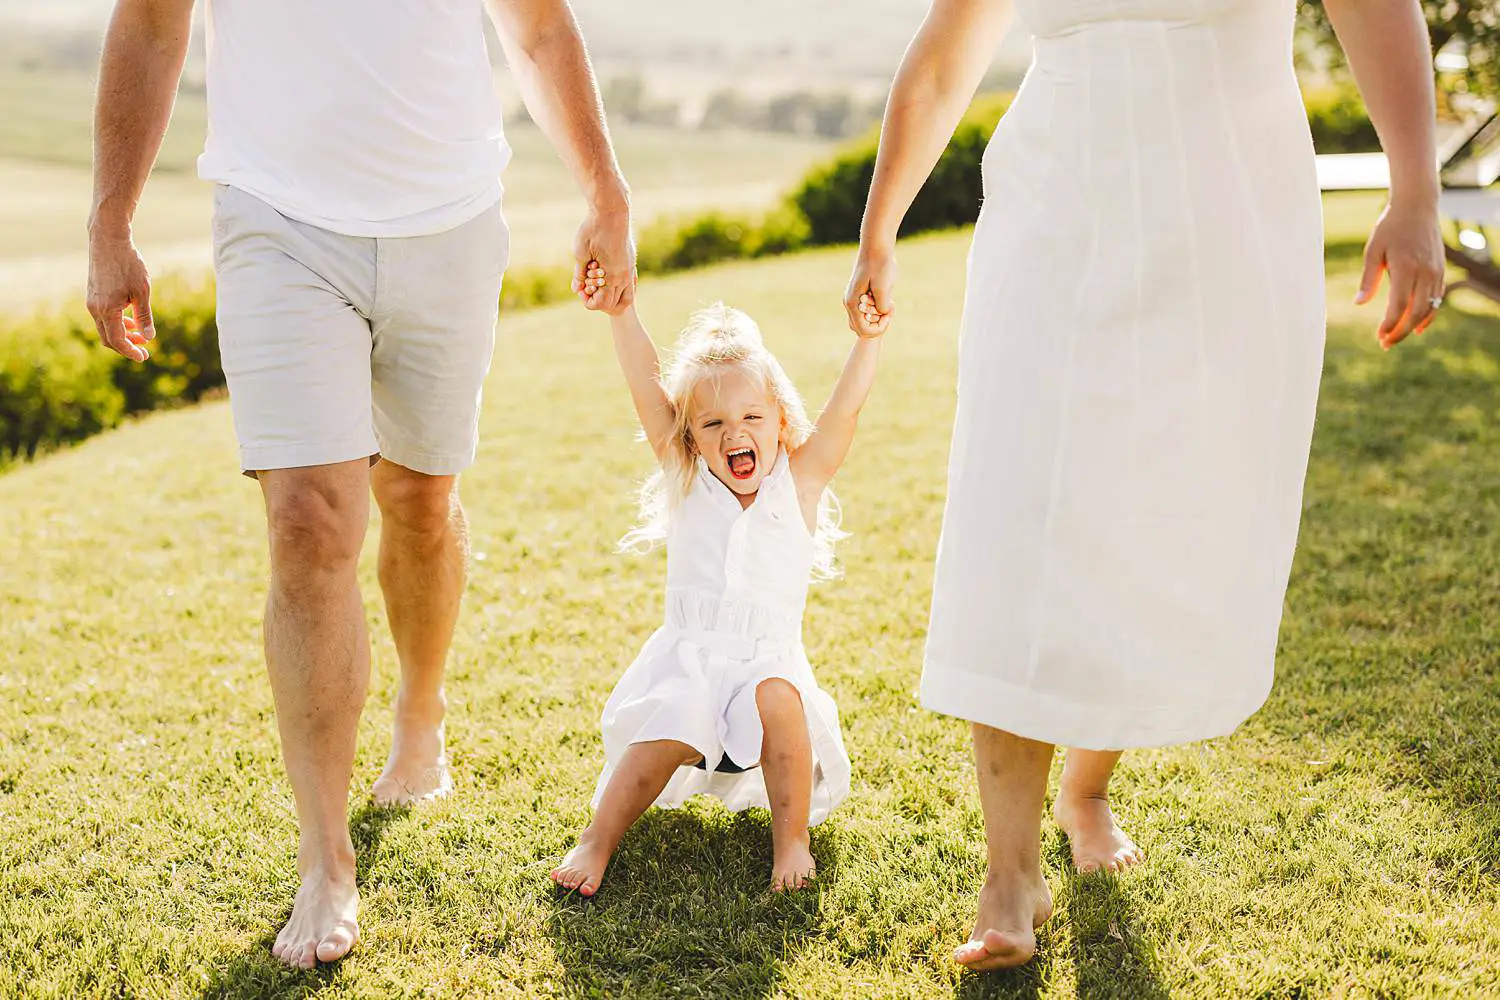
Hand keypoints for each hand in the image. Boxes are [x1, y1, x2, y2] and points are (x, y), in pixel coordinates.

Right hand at [87, 229, 153, 362]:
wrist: (108, 240)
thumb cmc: (128, 264)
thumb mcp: (142, 291)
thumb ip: (144, 316)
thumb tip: (149, 337)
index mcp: (106, 310)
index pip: (117, 340)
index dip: (130, 351)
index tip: (144, 357)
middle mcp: (95, 308)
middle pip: (108, 339)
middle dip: (126, 346)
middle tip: (145, 350)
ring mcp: (92, 302)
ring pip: (106, 328)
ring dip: (123, 335)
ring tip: (142, 336)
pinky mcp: (93, 295)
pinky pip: (104, 317)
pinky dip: (117, 323)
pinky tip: (131, 321)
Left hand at [572, 205, 634, 312]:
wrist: (612, 210)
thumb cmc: (594, 229)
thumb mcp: (580, 252)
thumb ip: (579, 273)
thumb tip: (577, 288)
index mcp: (612, 276)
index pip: (603, 303)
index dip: (589, 301)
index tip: (580, 289)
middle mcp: (624, 276)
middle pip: (614, 303)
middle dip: (599, 299)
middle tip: (586, 286)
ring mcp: (630, 269)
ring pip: (626, 296)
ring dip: (610, 295)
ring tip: (596, 283)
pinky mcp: (631, 261)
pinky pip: (628, 284)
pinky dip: (616, 286)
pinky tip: (604, 275)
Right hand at [844, 244, 895, 336]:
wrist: (875, 247)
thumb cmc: (880, 264)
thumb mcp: (884, 286)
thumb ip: (882, 305)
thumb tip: (883, 314)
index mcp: (852, 303)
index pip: (864, 331)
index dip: (880, 328)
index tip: (890, 313)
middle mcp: (849, 303)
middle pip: (861, 329)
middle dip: (878, 324)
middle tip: (890, 308)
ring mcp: (852, 298)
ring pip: (862, 321)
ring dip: (876, 317)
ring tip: (888, 302)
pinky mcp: (857, 293)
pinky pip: (864, 311)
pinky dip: (875, 309)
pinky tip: (884, 296)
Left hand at [1355, 198, 1445, 349]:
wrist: (1417, 207)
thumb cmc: (1390, 228)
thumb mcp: (1373, 250)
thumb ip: (1368, 279)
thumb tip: (1359, 304)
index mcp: (1406, 267)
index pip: (1399, 305)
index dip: (1390, 324)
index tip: (1378, 336)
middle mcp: (1425, 272)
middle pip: (1417, 311)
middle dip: (1401, 331)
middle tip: (1385, 344)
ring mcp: (1436, 271)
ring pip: (1429, 307)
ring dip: (1414, 326)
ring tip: (1396, 338)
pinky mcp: (1441, 270)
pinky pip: (1437, 298)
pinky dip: (1428, 314)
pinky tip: (1417, 326)